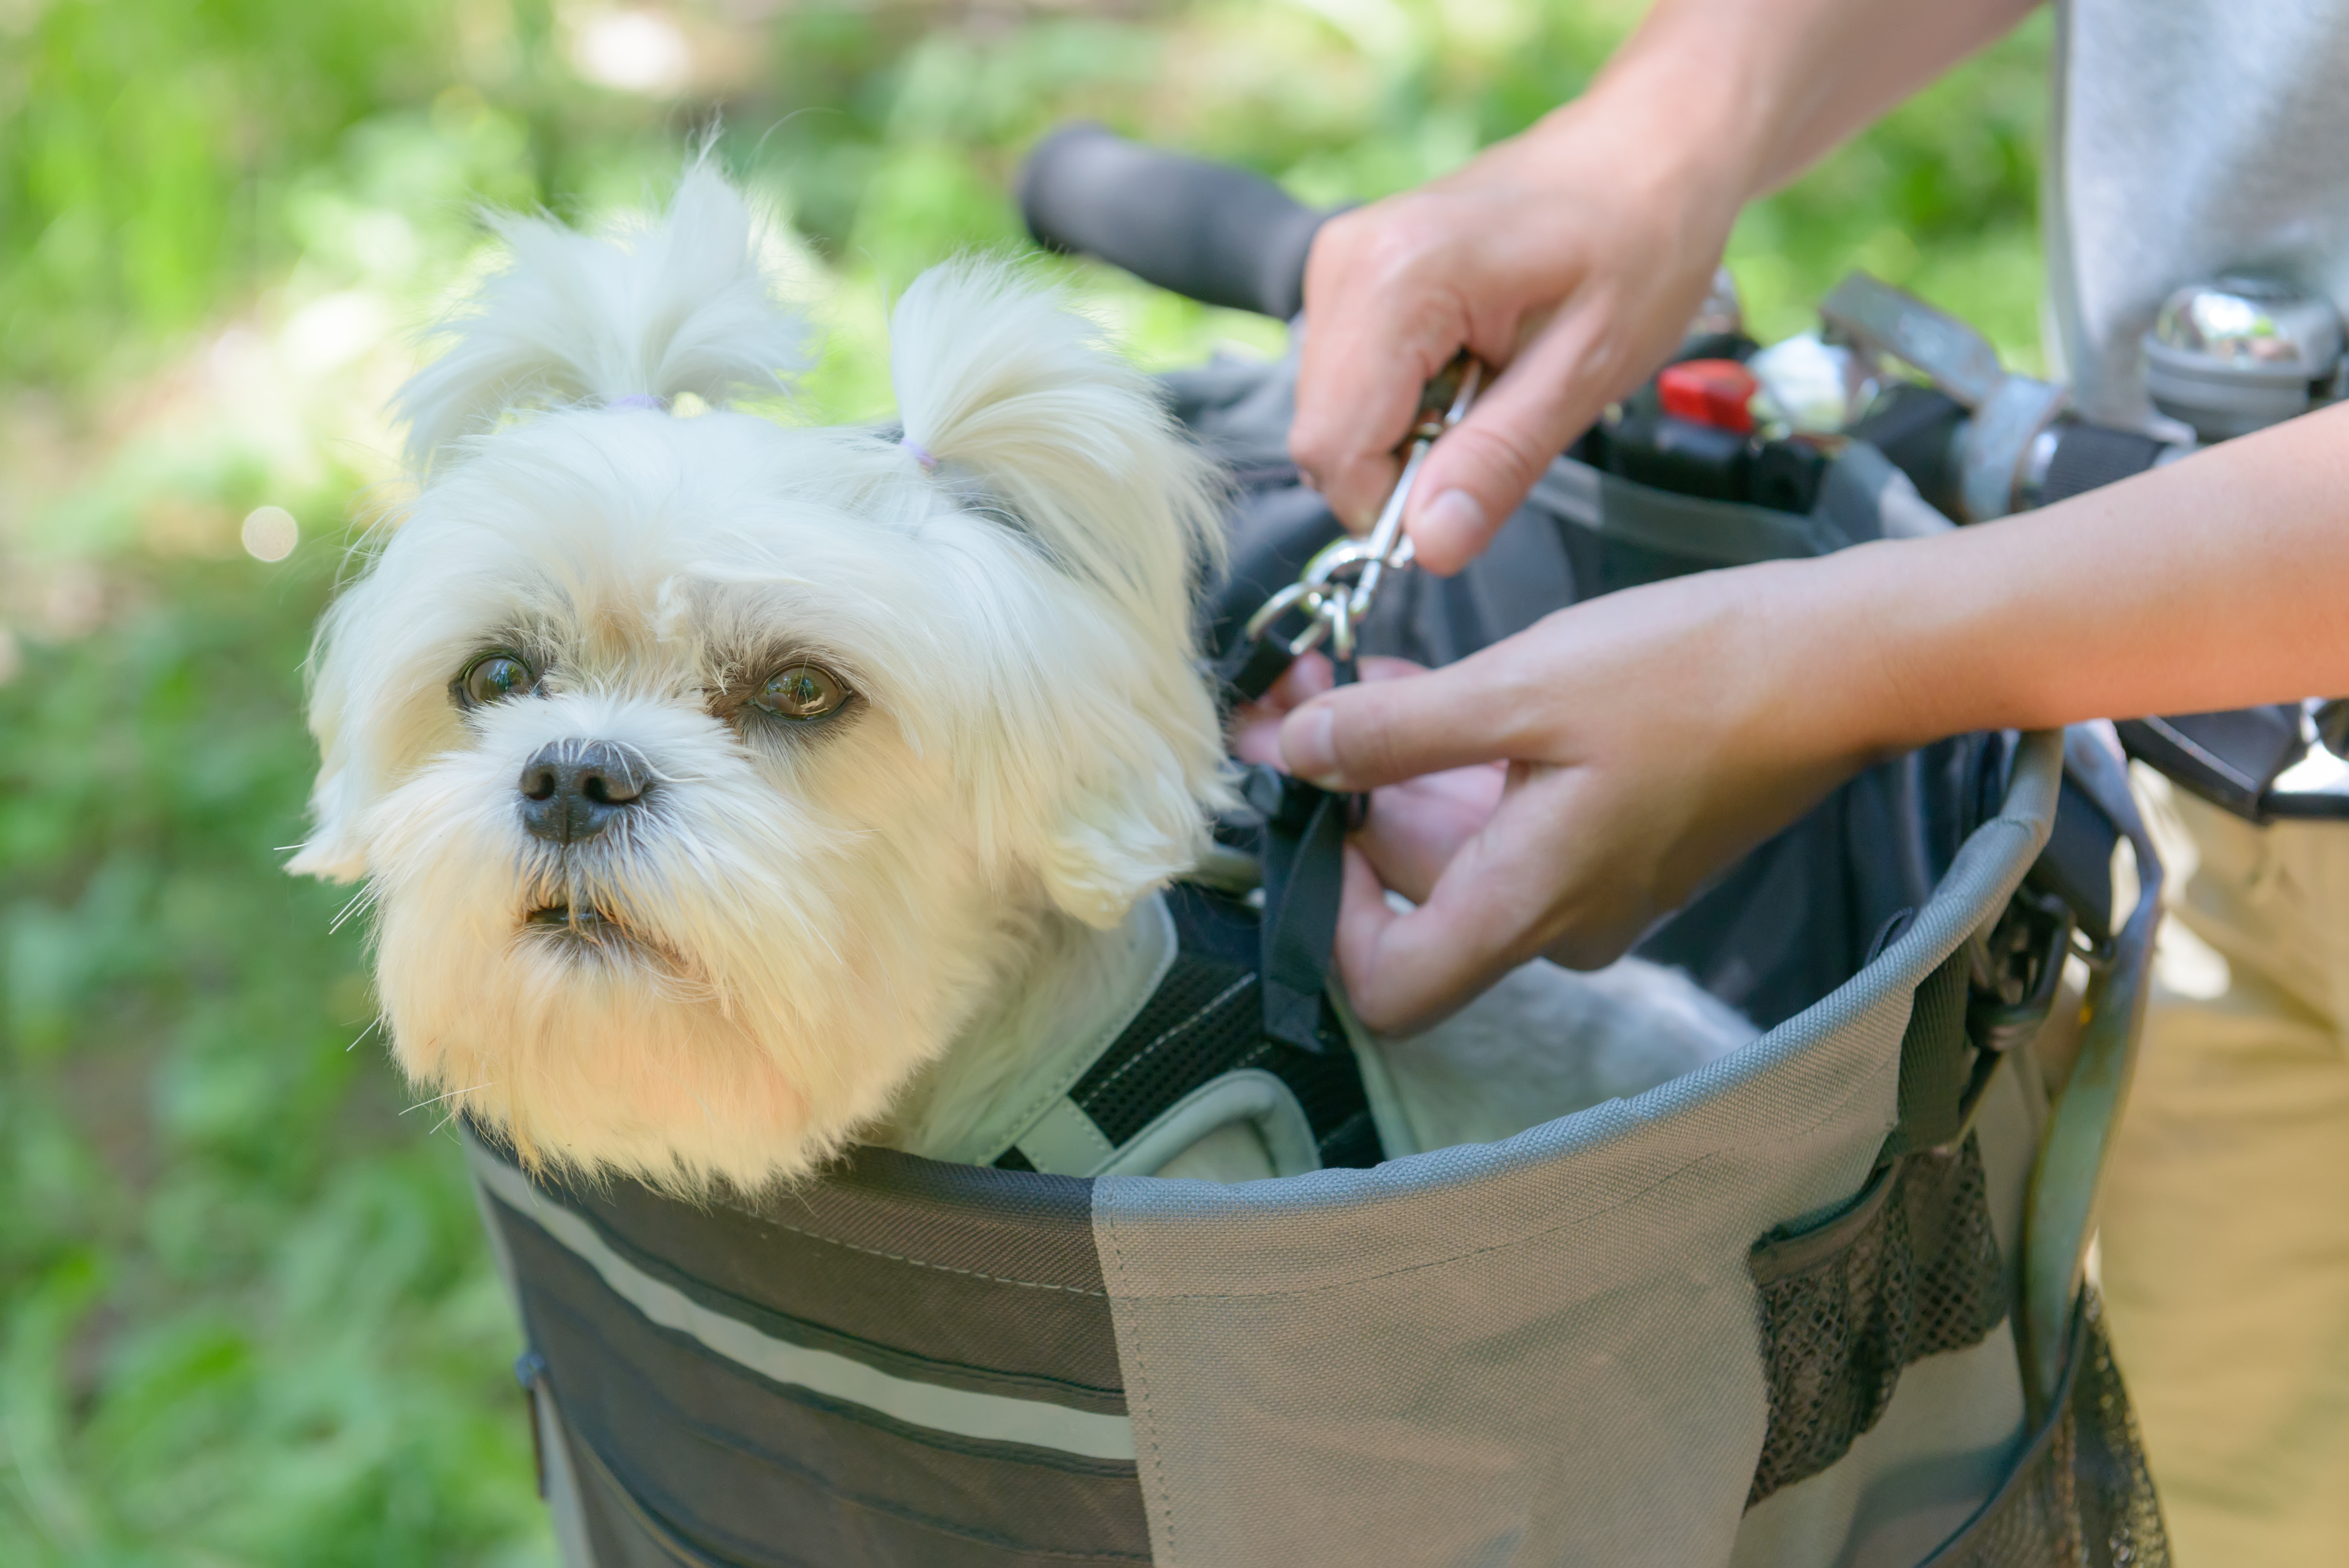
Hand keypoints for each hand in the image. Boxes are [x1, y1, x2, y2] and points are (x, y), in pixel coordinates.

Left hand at [1277, 560, 1888, 1033]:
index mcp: (1528, 909)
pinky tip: (1429, 686)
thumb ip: (1390, 735)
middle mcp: (1560, 923)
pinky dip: (1459, 760)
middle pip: (1412, 897)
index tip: (1303, 811)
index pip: (1387, 987)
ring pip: (1458, 847)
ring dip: (1393, 766)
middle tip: (1298, 692)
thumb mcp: (1517, 690)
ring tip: (1349, 669)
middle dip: (1344, 796)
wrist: (1840, 664)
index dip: (1322, 913)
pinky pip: (1513, 820)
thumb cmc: (1693, 675)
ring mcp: (1596, 886)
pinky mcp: (1622, 841)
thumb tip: (1294, 756)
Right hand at [1287, 91, 1748, 573]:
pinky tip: (1470, 359)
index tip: (1471, 494)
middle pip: (1324, 437)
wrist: (1647, 147)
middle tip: (1498, 419)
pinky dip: (1407, 397)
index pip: (1336, 449)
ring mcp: (1340, 262)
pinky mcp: (1349, 272)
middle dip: (1404, 465)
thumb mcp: (1588, 369)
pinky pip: (1350, 382)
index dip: (1396, 504)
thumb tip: (1428, 548)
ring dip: (1409, 431)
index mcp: (1398, 278)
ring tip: (1491, 378)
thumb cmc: (1640, 239)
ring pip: (1333, 415)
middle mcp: (1347, 261)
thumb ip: (1498, 462)